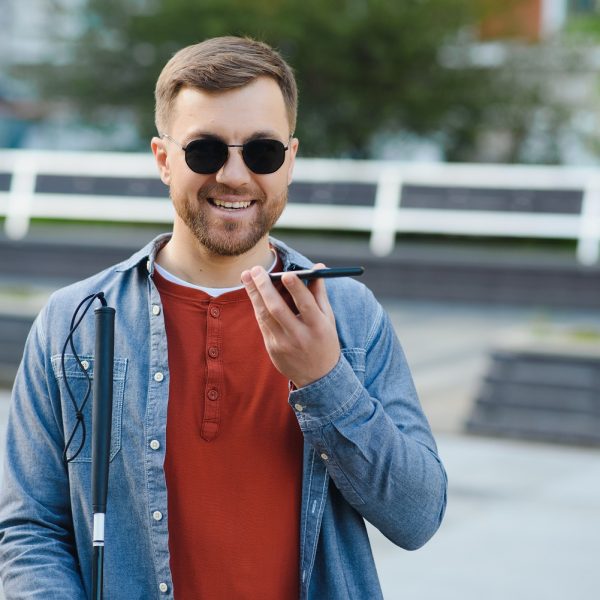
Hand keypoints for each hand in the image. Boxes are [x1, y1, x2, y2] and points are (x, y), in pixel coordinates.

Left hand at [241, 263, 340, 387]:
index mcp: (318, 327)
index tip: (286, 273)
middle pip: (278, 309)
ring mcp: (283, 344)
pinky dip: (257, 306)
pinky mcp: (272, 348)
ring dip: (253, 294)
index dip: (296, 289)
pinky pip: (262, 323)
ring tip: (247, 276)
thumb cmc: (324, 340)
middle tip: (257, 269)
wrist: (318, 377)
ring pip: (264, 315)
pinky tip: (252, 292)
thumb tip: (318, 267)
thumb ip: (319, 293)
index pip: (306, 305)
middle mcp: (300, 336)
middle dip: (265, 287)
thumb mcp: (328, 318)